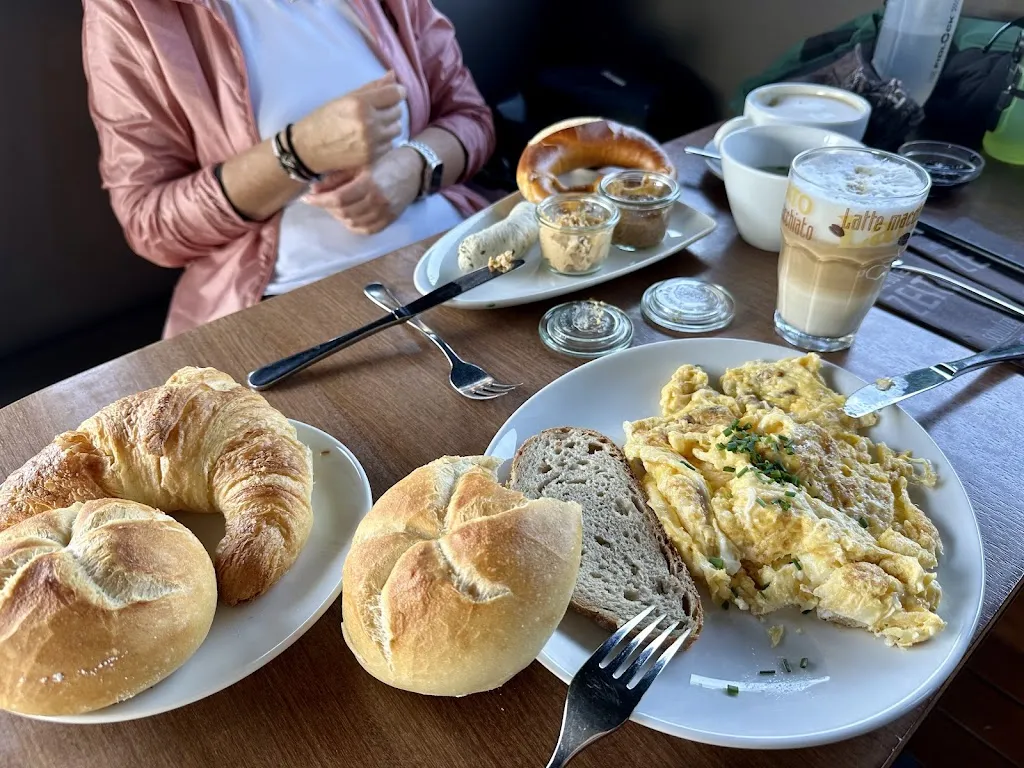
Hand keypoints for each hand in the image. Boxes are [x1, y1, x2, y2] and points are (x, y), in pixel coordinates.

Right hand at [290, 72, 404, 174]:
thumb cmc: (324, 119)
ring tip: (374, 124)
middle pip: (398, 111)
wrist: (308, 148)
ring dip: (389, 125)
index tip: (394, 93)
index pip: (395, 94)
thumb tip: (393, 75)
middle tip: (377, 110)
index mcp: (361, 104)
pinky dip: (384, 140)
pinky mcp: (372, 158)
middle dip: (391, 108)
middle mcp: (369, 123)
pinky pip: (390, 144)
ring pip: (397, 129)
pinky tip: (370, 138)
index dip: (397, 92)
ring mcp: (372, 142)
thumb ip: (371, 87)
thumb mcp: (345, 98)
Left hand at [304, 146, 422, 234]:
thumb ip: (337, 177)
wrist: (414, 168)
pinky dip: (353, 225)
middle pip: (343, 212)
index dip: (319, 200)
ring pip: (353, 222)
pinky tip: (347, 216)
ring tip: (333, 206)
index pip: (338, 198)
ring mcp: (385, 212)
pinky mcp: (390, 219)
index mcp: (369, 182)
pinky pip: (367, 229)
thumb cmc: (385, 160)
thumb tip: (314, 189)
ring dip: (338, 216)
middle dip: (327, 207)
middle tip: (320, 199)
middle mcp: (378, 200)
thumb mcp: (359, 162)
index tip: (307, 198)